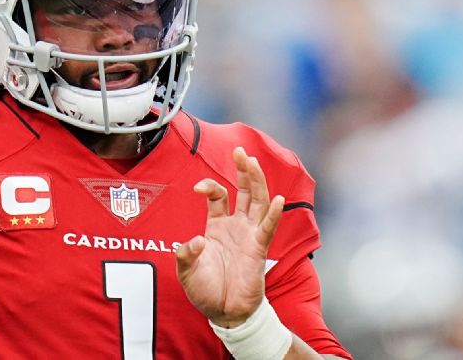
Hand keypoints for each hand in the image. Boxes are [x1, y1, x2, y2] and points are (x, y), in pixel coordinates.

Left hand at [177, 147, 284, 328]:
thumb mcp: (186, 271)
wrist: (222, 312)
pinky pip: (268, 228)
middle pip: (244, 190)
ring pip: (258, 201)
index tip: (198, 188)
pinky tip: (277, 198)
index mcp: (217, 225)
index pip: (218, 195)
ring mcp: (249, 235)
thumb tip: (193, 241)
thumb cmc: (205, 290)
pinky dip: (273, 213)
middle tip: (241, 151)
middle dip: (243, 170)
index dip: (210, 186)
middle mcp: (236, 225)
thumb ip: (185, 255)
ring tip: (253, 162)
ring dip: (257, 182)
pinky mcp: (259, 248)